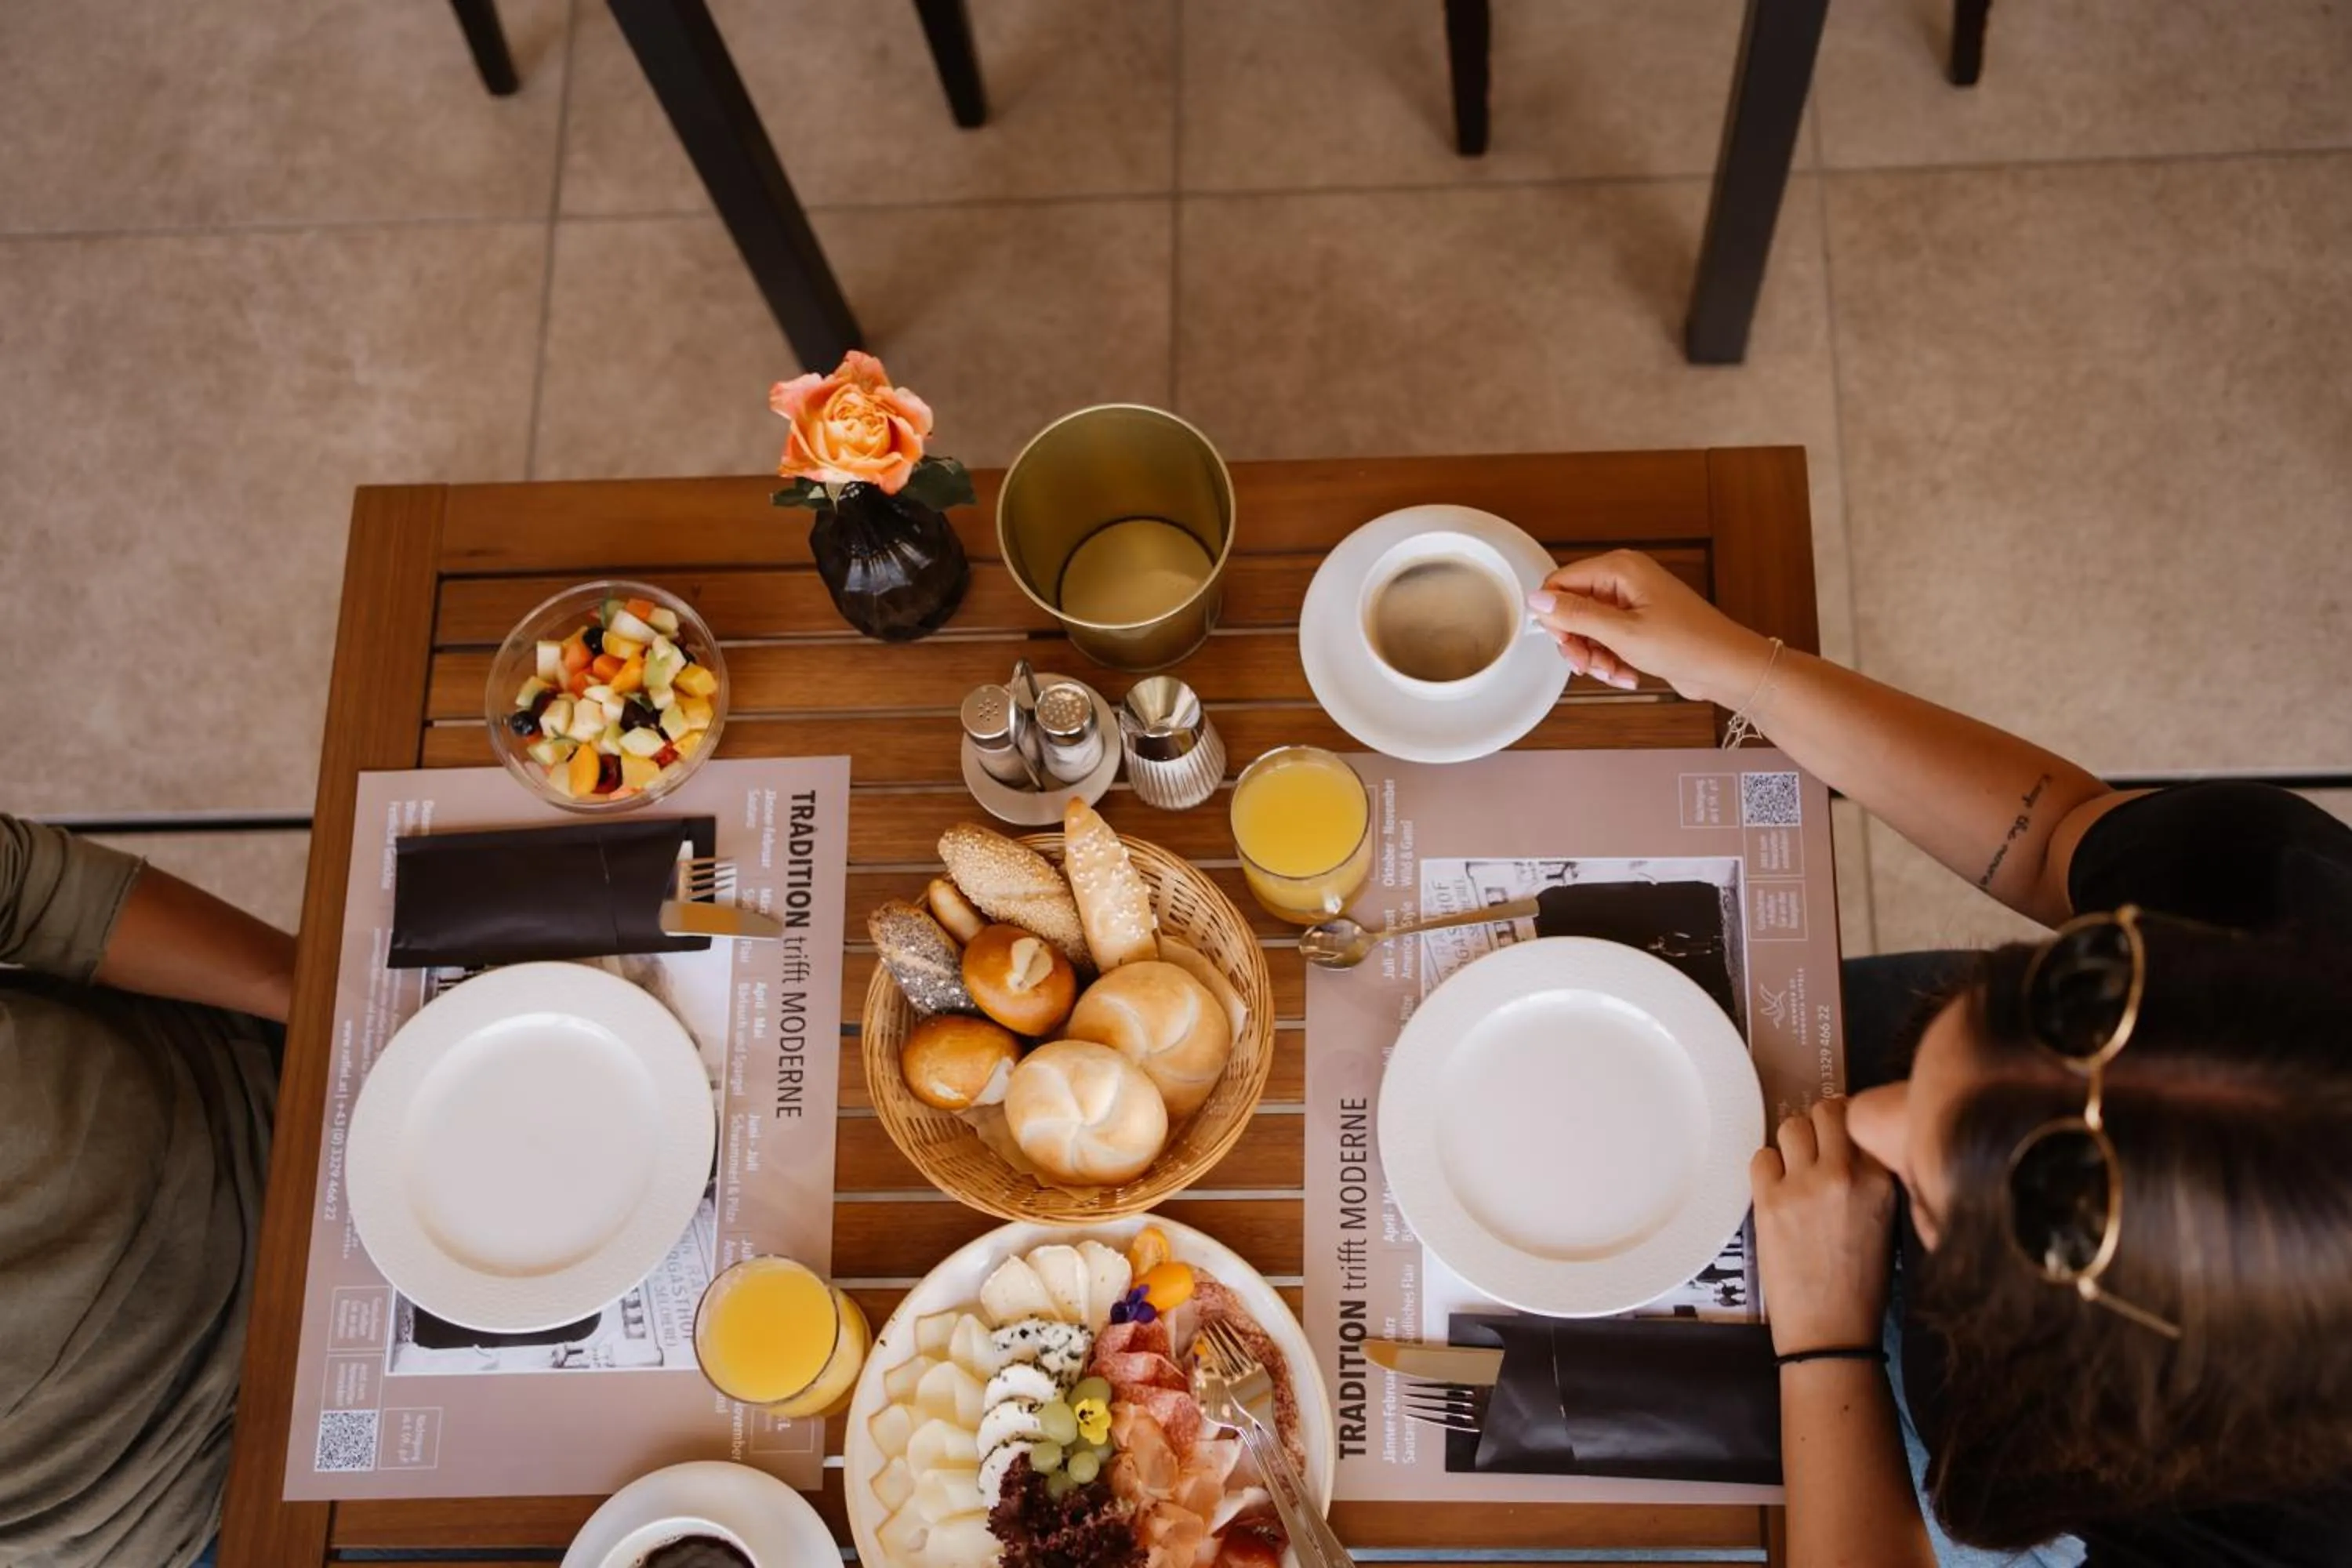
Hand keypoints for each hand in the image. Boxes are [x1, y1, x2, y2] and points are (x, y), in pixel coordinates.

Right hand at [1528, 549, 1772, 703]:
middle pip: (1572, 608)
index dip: (1556, 617)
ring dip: (1595, 657)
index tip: (1566, 642)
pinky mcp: (1639, 623)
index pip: (1560, 582)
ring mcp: (1632, 602)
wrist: (1726, 667)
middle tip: (1588, 664)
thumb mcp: (1622, 632)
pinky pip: (1607, 640)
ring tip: (1614, 672)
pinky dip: (1611, 661)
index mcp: (1620, 568)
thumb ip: (1575, 615)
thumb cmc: (1689, 644)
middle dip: (1577, 642)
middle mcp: (1624, 580)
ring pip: (1588, 629)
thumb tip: (1538, 599)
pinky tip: (1626, 674)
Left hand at [1751, 1097, 1896, 1355]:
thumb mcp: (1887, 1220)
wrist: (1831, 1331)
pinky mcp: (1770, 1202)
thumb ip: (1872, 1177)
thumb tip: (1850, 1143)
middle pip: (1824, 1111)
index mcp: (1883, 1179)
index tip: (1841, 1135)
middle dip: (1819, 1125)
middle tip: (1816, 1149)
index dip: (1847, 1123)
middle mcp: (1845, 1173)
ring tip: (1796, 1171)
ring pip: (1790, 1127)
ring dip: (1792, 1144)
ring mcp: (1805, 1185)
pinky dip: (1767, 1169)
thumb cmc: (1864, 1283)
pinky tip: (1777, 1191)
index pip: (1861, 1118)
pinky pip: (1761, 1157)